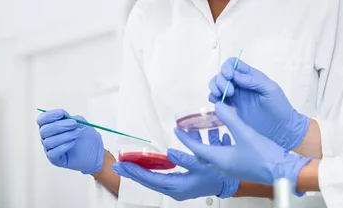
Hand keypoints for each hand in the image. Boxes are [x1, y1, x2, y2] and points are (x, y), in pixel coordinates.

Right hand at [37, 109, 104, 174]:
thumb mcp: (78, 121)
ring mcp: (50, 149)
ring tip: (78, 133)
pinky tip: (73, 142)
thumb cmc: (85, 134)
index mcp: (50, 125)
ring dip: (65, 136)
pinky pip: (52, 153)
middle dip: (59, 126)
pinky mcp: (55, 160)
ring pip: (49, 142)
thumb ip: (68, 117)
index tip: (61, 114)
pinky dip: (63, 147)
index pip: (41, 120)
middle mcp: (47, 137)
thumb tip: (61, 115)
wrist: (95, 150)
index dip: (49, 116)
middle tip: (74, 124)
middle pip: (44, 131)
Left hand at [111, 129, 239, 200]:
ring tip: (126, 165)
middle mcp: (173, 190)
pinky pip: (158, 179)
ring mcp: (175, 189)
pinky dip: (149, 173)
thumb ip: (184, 159)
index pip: (150, 179)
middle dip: (132, 173)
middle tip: (117, 165)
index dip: (135, 171)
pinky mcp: (178, 186)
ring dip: (139, 173)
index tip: (122, 164)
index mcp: (177, 187)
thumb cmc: (214, 174)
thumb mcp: (201, 165)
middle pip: (148, 181)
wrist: (225, 183)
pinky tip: (143, 167)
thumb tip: (168, 152)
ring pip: (151, 181)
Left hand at [176, 103, 311, 196]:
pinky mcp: (240, 168)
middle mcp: (224, 167)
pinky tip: (225, 139)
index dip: (185, 138)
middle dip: (193, 142)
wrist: (282, 169)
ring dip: (205, 145)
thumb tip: (217, 105)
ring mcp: (232, 169)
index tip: (177, 130)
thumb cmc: (264, 154)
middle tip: (187, 131)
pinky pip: (222, 158)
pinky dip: (218, 148)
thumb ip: (229, 117)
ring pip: (212, 156)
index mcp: (221, 159)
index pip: (197, 148)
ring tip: (203, 133)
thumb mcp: (244, 131)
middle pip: (202, 154)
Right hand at [209, 58, 309, 149]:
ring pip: (217, 85)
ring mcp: (235, 96)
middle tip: (230, 93)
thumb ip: (253, 81)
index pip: (233, 64)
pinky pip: (217, 99)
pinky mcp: (231, 108)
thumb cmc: (279, 107)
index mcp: (251, 76)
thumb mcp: (270, 90)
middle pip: (222, 74)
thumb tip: (234, 75)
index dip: (227, 67)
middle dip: (220, 80)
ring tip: (220, 96)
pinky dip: (213, 98)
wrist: (281, 130)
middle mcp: (241, 84)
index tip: (228, 77)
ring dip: (214, 87)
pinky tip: (218, 103)